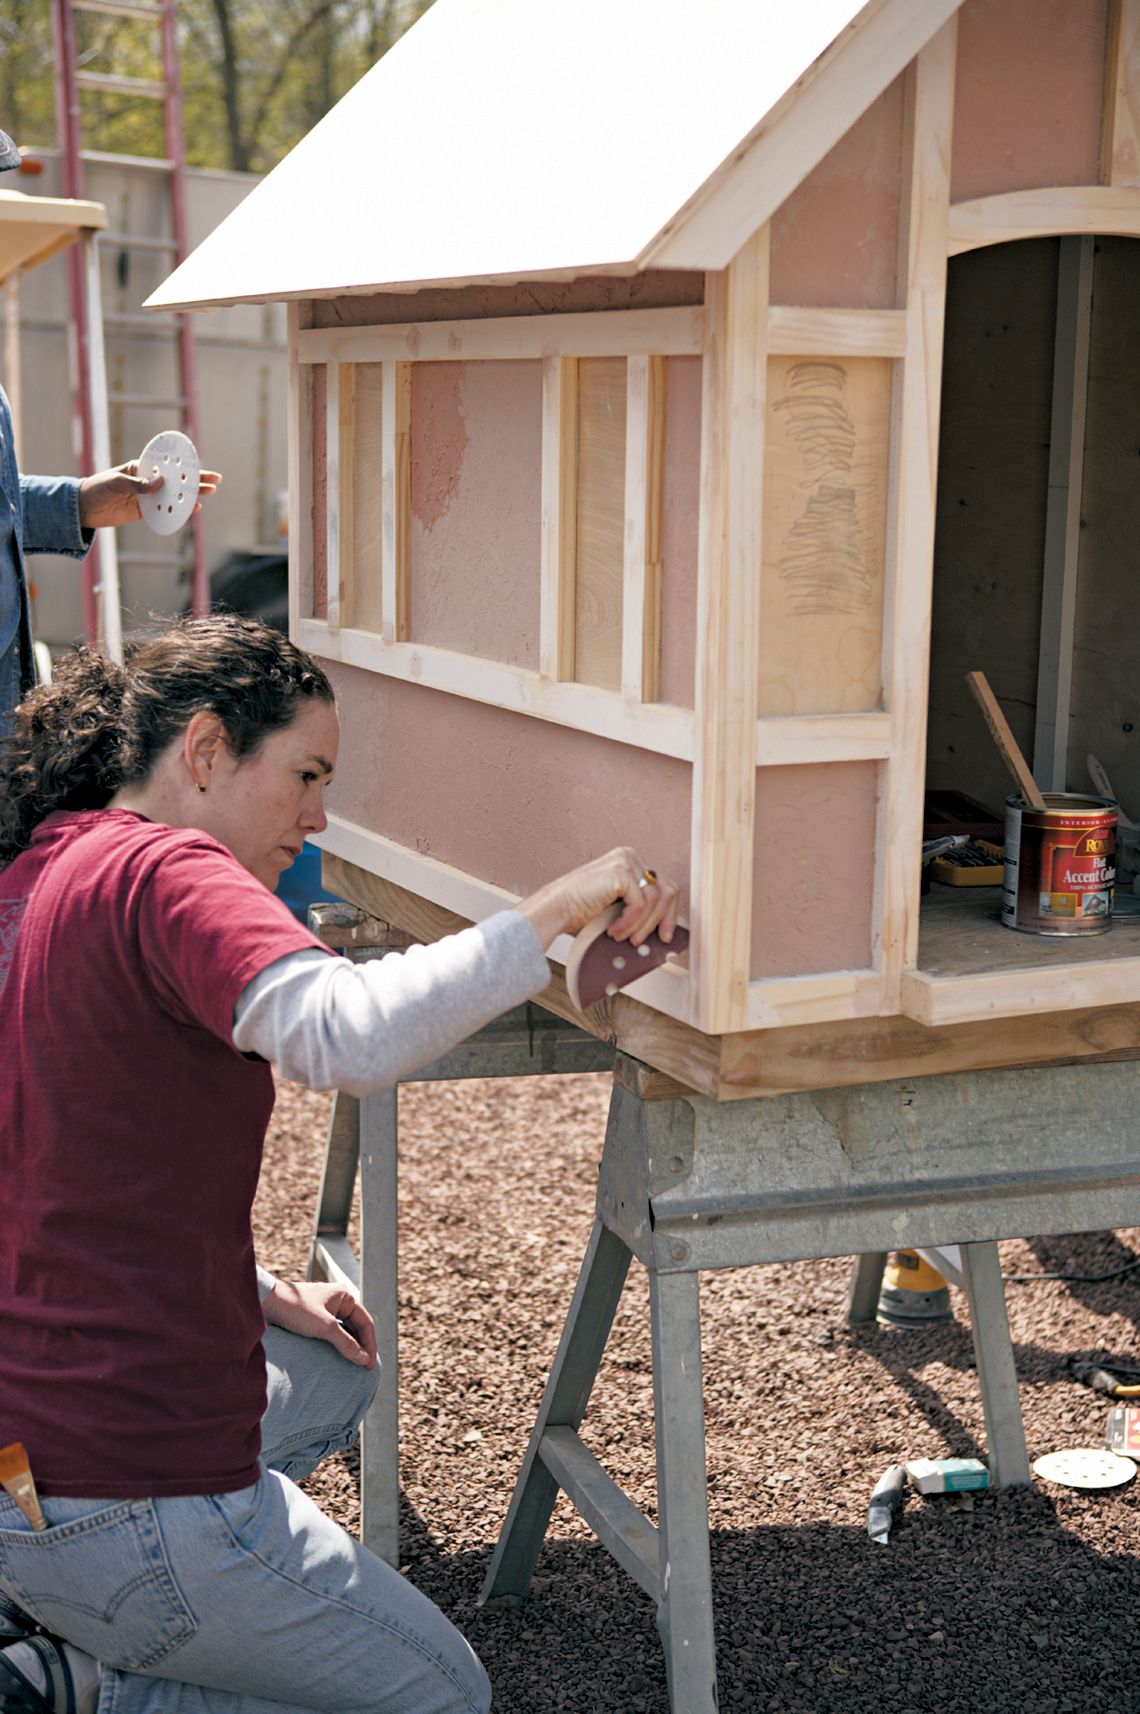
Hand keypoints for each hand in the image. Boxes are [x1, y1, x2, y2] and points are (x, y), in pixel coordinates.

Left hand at [78, 462, 222, 528]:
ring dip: (189, 497)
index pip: (166, 465)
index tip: (199, 465)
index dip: (183, 465)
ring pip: (173, 496)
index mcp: (140, 467)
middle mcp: (147, 480)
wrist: (83, 508)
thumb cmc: (97, 488)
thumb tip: (161, 483)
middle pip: (175, 480)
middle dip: (194, 480)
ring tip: (206, 497)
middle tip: (214, 482)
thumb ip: (139, 484)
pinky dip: (177, 512)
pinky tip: (190, 512)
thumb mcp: (117, 483)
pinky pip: (164, 511)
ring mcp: (147, 496)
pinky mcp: (144, 511)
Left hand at [261, 1278, 376, 1368]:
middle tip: (364, 1367)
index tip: (369, 1365)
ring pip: (345, 1329)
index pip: (366, 1323)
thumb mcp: (324, 1327)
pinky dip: (338, 1343)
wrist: (265, 1303)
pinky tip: (337, 1355)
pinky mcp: (314, 1316)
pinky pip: (333, 1332)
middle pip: (357, 1326)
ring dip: (350, 1345)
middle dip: (362, 1346)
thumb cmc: (295, 1309)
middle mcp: (338, 1300)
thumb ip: (346, 1343)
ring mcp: (326, 1308)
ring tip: (353, 1363)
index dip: (370, 1345)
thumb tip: (364, 1359)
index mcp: (345, 1296)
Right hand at [518, 847, 679, 950]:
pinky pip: (640, 904)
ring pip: (655, 901)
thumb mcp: (619, 908)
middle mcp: (630, 857)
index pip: (664, 886)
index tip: (666, 935)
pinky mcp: (621, 872)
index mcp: (631, 863)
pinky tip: (615, 931)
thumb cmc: (581, 912)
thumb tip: (664, 926)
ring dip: (641, 926)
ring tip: (624, 938)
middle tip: (649, 940)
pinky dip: (630, 923)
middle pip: (666, 890)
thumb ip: (640, 909)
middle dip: (661, 920)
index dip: (668, 913)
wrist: (556, 910)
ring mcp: (626, 861)